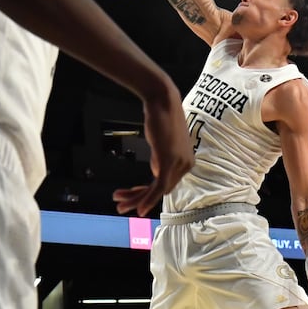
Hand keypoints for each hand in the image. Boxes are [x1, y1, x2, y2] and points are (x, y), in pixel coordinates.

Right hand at [115, 85, 190, 215]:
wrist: (162, 100)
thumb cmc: (161, 117)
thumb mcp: (162, 143)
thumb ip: (162, 158)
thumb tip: (156, 171)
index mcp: (187, 162)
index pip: (166, 184)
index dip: (147, 193)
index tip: (131, 194)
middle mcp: (186, 165)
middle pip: (162, 190)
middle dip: (139, 199)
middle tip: (121, 205)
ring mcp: (179, 163)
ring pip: (158, 191)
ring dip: (137, 200)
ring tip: (120, 206)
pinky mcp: (169, 161)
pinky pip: (158, 187)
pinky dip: (147, 199)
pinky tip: (137, 208)